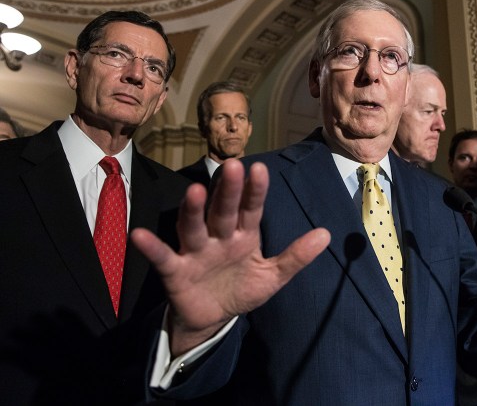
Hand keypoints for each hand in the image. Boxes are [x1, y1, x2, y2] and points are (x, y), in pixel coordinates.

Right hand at [131, 159, 330, 354]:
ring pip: (193, 227)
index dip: (255, 191)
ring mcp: (195, 251)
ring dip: (192, 210)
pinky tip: (140, 236)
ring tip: (193, 190)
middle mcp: (218, 237)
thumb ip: (296, 256)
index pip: (251, 209)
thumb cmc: (240, 289)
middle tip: (231, 166)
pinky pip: (162, 257)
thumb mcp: (272, 276)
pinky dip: (151, 247)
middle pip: (222, 211)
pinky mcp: (175, 271)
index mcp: (243, 235)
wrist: (211, 319)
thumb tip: (327, 234)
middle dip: (227, 191)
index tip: (260, 169)